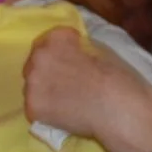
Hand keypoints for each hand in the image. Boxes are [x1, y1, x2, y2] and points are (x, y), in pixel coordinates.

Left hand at [23, 27, 151, 151]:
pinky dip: (45, 109)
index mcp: (56, 39)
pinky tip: (62, 113)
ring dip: (45, 88)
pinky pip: (34, 105)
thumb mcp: (100, 50)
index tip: (75, 57)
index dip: (64, 49)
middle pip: (37, 61)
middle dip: (49, 68)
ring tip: (66, 99)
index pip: (50, 39)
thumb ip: (78, 48)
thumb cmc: (118, 79)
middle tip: (68, 81)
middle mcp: (39, 58)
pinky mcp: (32, 107)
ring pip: (33, 84)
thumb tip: (71, 52)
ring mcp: (32, 83)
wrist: (119, 110)